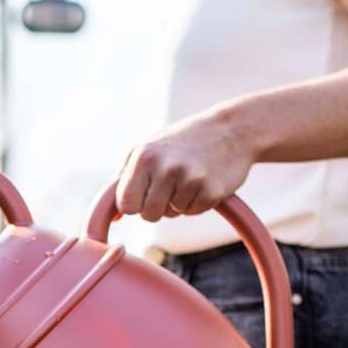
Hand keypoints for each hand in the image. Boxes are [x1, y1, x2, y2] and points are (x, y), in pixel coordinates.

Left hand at [115, 108, 258, 221]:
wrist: (232, 129)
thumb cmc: (181, 142)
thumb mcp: (147, 149)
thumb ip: (125, 179)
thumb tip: (114, 217)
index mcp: (144, 157)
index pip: (126, 205)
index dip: (134, 204)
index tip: (144, 193)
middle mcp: (165, 167)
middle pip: (148, 215)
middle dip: (156, 206)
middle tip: (170, 183)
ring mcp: (190, 179)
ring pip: (170, 215)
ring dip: (177, 203)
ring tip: (187, 178)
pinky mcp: (211, 192)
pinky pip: (192, 212)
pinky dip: (196, 202)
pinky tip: (203, 181)